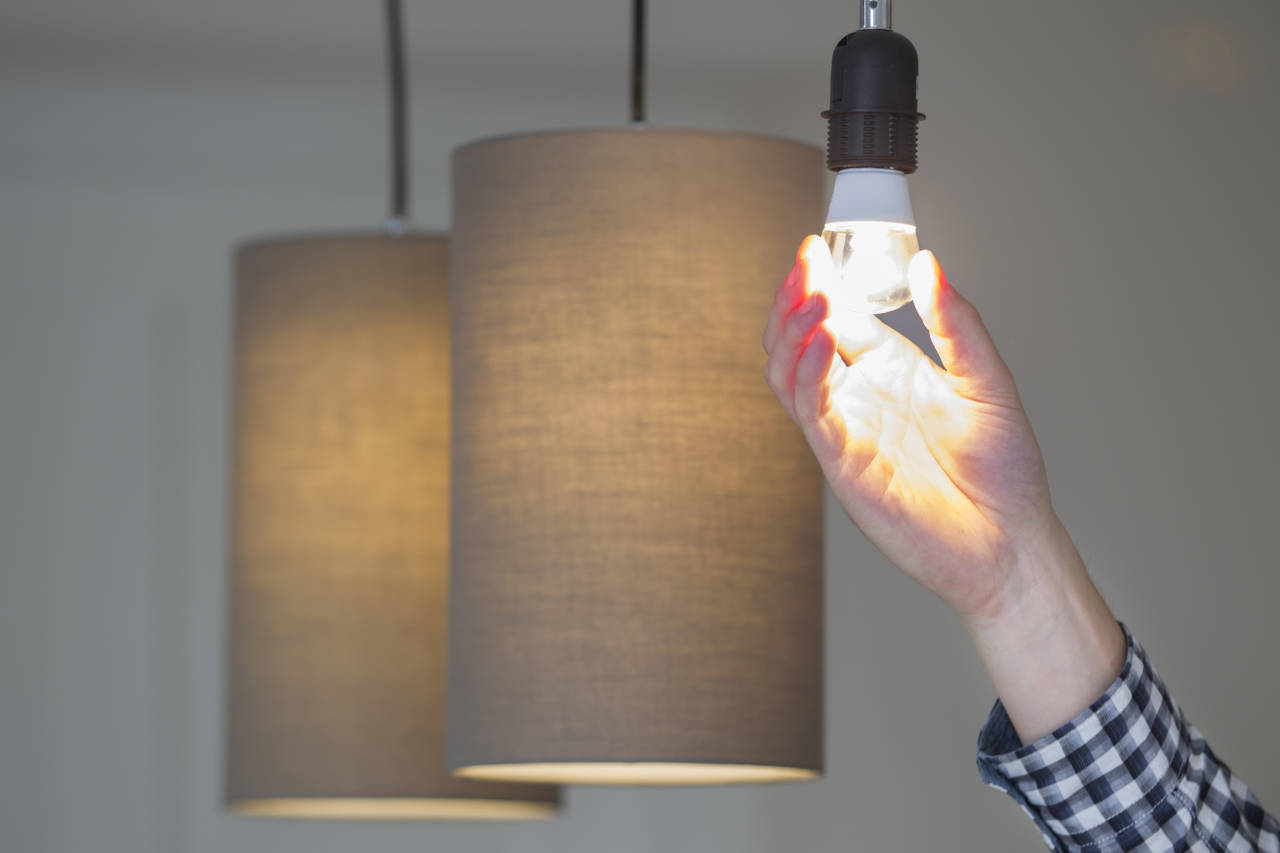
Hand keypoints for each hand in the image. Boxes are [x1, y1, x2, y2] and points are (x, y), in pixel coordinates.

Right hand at [764, 236, 1123, 741]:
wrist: (1009, 539)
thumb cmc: (1002, 471)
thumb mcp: (986, 380)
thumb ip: (955, 323)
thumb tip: (929, 264)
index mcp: (888, 371)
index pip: (835, 317)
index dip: (819, 282)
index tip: (815, 247)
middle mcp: (858, 396)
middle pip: (796, 339)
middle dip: (792, 299)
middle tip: (805, 265)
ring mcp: (844, 427)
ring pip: (786, 371)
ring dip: (791, 331)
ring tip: (813, 299)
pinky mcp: (840, 461)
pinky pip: (808, 410)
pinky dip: (807, 372)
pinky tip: (822, 342)